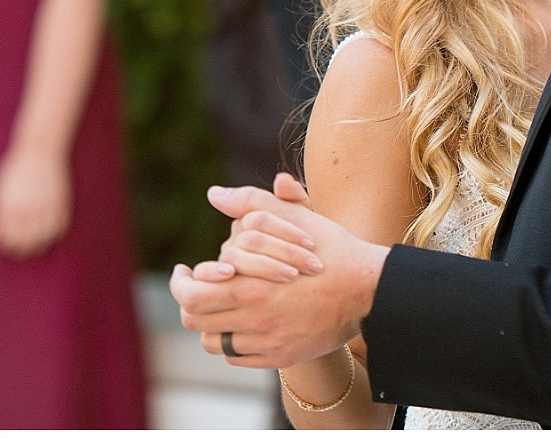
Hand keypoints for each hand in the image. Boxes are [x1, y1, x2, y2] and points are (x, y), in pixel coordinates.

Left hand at [0, 147, 71, 258]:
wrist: (40, 150)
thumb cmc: (17, 170)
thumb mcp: (2, 191)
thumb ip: (2, 215)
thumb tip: (3, 236)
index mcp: (7, 209)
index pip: (6, 240)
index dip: (7, 248)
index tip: (9, 248)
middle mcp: (25, 211)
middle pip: (25, 244)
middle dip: (23, 252)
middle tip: (23, 254)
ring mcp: (44, 208)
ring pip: (43, 239)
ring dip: (40, 245)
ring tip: (38, 246)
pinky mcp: (60, 203)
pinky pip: (59, 228)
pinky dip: (56, 234)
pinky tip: (51, 232)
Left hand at [171, 173, 389, 368]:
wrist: (370, 290)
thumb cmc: (333, 249)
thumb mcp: (294, 219)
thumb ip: (251, 203)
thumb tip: (215, 193)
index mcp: (251, 286)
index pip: (191, 295)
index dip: (180, 283)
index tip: (184, 271)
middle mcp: (255, 319)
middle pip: (195, 321)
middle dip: (191, 301)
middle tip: (197, 287)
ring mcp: (268, 343)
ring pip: (214, 342)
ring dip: (211, 322)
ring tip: (220, 304)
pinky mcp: (281, 357)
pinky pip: (239, 357)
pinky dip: (234, 340)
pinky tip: (244, 320)